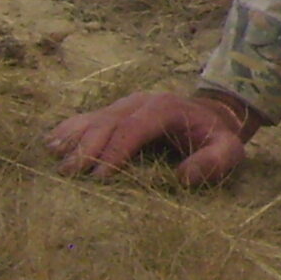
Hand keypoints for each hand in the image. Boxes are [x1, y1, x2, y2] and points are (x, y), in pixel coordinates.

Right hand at [47, 89, 257, 184]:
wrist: (213, 114)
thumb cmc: (217, 136)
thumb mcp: (229, 150)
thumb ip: (214, 162)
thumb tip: (183, 177)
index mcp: (165, 108)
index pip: (134, 128)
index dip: (115, 151)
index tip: (99, 176)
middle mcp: (140, 102)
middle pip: (107, 123)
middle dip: (87, 148)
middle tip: (68, 173)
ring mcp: (124, 105)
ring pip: (93, 119)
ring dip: (73, 138)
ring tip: (53, 157)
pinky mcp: (115, 111)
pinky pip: (88, 118)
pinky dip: (69, 130)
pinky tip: (51, 143)